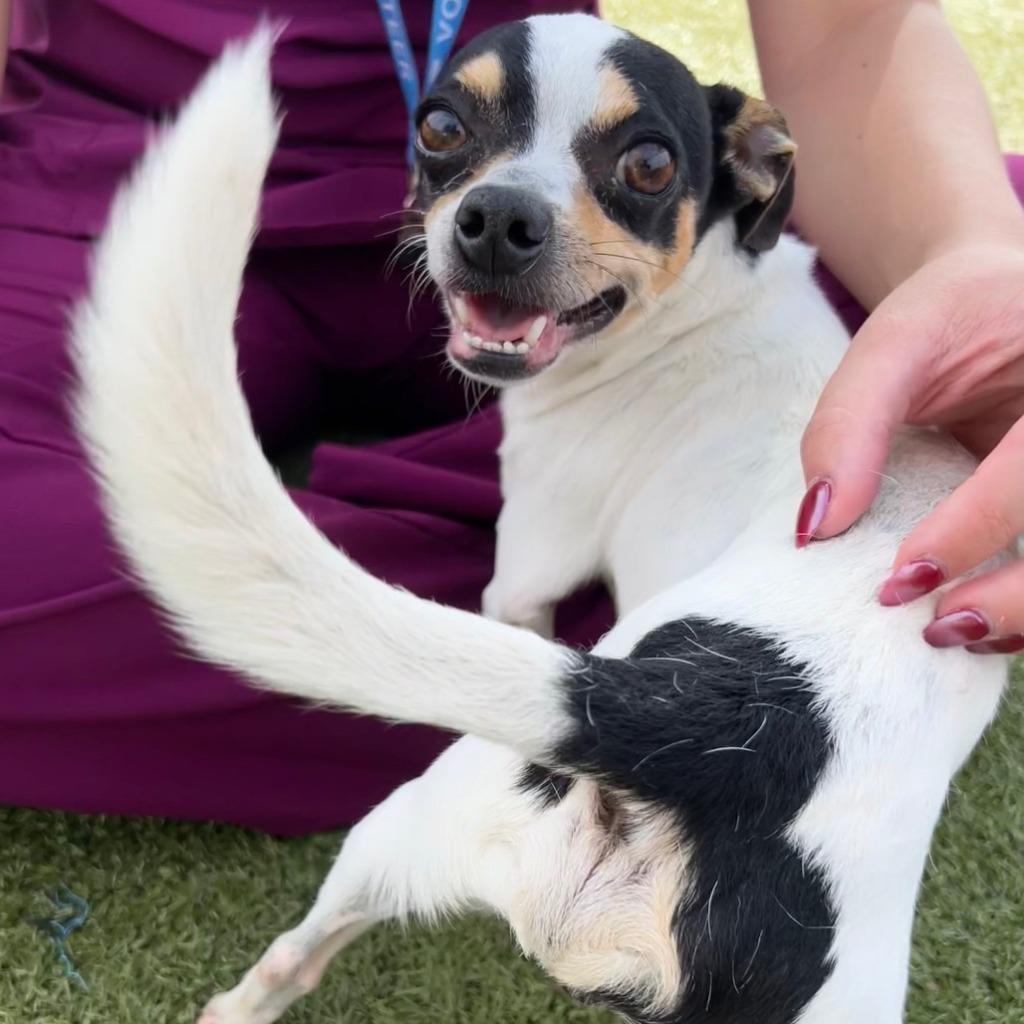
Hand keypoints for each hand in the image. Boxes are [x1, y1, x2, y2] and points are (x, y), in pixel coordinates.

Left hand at [796, 240, 1023, 652]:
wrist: (993, 303)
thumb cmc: (949, 315)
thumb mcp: (895, 345)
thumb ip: (849, 424)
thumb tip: (814, 529)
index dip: (977, 529)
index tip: (902, 579)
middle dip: (1017, 594)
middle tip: (934, 625)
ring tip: (951, 634)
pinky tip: (982, 627)